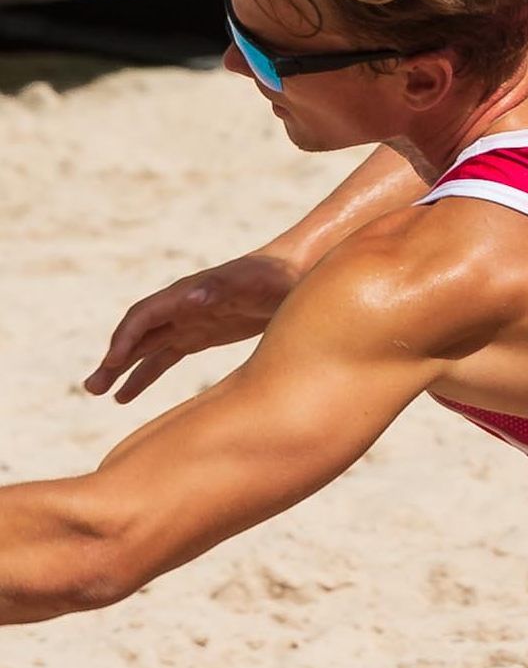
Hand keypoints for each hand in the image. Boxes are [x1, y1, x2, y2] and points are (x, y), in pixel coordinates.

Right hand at [85, 253, 300, 402]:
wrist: (295, 272)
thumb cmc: (274, 276)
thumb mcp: (252, 283)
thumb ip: (220, 288)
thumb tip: (190, 295)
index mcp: (186, 293)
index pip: (144, 317)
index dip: (126, 339)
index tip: (111, 364)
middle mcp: (180, 306)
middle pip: (137, 335)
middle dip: (114, 360)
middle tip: (93, 388)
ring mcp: (188, 321)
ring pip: (145, 348)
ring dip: (121, 370)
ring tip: (99, 394)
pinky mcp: (200, 334)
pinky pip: (163, 357)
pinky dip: (144, 375)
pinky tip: (127, 395)